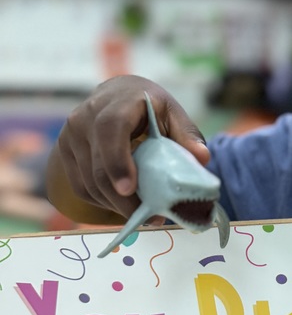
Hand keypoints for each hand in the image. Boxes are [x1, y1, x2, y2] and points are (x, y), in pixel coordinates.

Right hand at [49, 76, 209, 221]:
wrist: (118, 97)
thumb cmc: (150, 109)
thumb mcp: (172, 114)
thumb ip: (187, 135)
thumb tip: (202, 158)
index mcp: (117, 101)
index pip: (110, 128)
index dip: (117, 160)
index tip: (129, 188)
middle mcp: (87, 116)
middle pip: (98, 165)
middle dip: (122, 198)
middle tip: (150, 217)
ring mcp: (71, 134)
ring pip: (88, 181)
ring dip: (114, 205)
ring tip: (142, 215)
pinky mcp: (65, 151)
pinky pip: (80, 186)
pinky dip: (102, 202)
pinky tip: (123, 205)